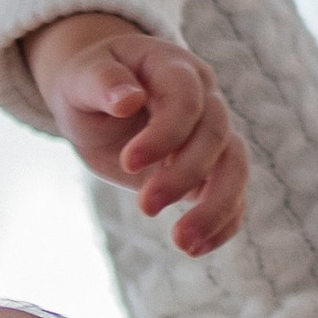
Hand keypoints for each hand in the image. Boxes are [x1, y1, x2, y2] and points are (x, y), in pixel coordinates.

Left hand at [24, 11, 247, 255]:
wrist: (98, 97)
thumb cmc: (88, 82)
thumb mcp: (81, 76)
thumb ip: (103, 83)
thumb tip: (127, 100)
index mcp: (174, 68)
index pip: (187, 99)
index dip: (165, 133)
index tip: (127, 163)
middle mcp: (205, 99)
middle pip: (215, 136)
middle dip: (183, 175)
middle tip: (144, 208)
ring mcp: (212, 134)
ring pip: (235, 168)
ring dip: (215, 208)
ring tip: (184, 244)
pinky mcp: (209, 168)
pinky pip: (232, 194)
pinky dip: (223, 222)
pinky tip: (196, 249)